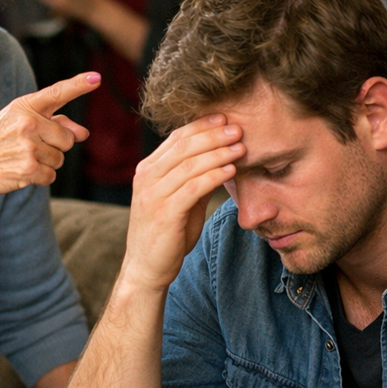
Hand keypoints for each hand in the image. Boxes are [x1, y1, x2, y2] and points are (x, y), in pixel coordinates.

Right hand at [0, 72, 99, 197]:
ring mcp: (27, 146)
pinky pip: (51, 175)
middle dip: (55, 146)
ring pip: (60, 159)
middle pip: (67, 139)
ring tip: (22, 158)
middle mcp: (27, 123)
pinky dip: (41, 177)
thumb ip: (55, 123)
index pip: (57, 93)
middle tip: (30, 147)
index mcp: (25, 106)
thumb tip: (83, 133)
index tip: (96, 78)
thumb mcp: (22, 122)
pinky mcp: (27, 168)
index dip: (78, 85)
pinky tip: (22, 171)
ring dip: (47, 163)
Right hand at [121, 114, 244, 291]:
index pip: (176, 138)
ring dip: (218, 153)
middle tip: (238, 128)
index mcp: (147, 170)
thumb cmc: (166, 233)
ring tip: (240, 147)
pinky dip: (214, 176)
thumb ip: (193, 179)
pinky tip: (231, 170)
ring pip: (190, 164)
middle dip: (213, 135)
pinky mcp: (164, 213)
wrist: (146, 268)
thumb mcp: (178, 200)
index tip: (225, 118)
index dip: (201, 126)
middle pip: (184, 146)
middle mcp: (146, 177)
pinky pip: (193, 188)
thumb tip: (220, 157)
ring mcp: (152, 194)